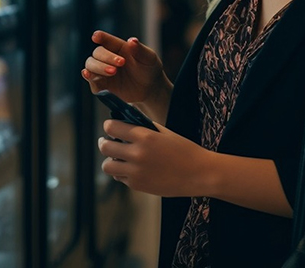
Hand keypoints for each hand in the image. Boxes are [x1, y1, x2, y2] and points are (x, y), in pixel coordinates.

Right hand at [81, 31, 166, 104]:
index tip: (96, 36)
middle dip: (106, 57)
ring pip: (91, 65)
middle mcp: (108, 58)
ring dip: (98, 67)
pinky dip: (89, 78)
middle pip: (97, 53)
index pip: (107, 40)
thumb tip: (132, 41)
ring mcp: (104, 71)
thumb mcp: (149, 58)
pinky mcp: (102, 85)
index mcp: (119, 47)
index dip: (100, 37)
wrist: (150, 89)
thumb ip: (140, 50)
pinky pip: (92, 81)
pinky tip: (88, 75)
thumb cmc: (149, 69)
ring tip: (113, 72)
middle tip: (121, 63)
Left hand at [98, 119, 214, 197]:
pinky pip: (120, 177)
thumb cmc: (183, 150)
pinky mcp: (138, 186)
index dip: (109, 125)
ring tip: (117, 157)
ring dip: (110, 159)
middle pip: (105, 146)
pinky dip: (122, 172)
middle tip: (108, 141)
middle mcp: (137, 154)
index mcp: (144, 136)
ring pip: (107, 165)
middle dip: (105, 142)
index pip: (111, 127)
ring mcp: (136, 172)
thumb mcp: (164, 132)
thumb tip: (124, 118)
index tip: (110, 126)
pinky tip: (131, 168)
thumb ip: (143, 126)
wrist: (200, 174)